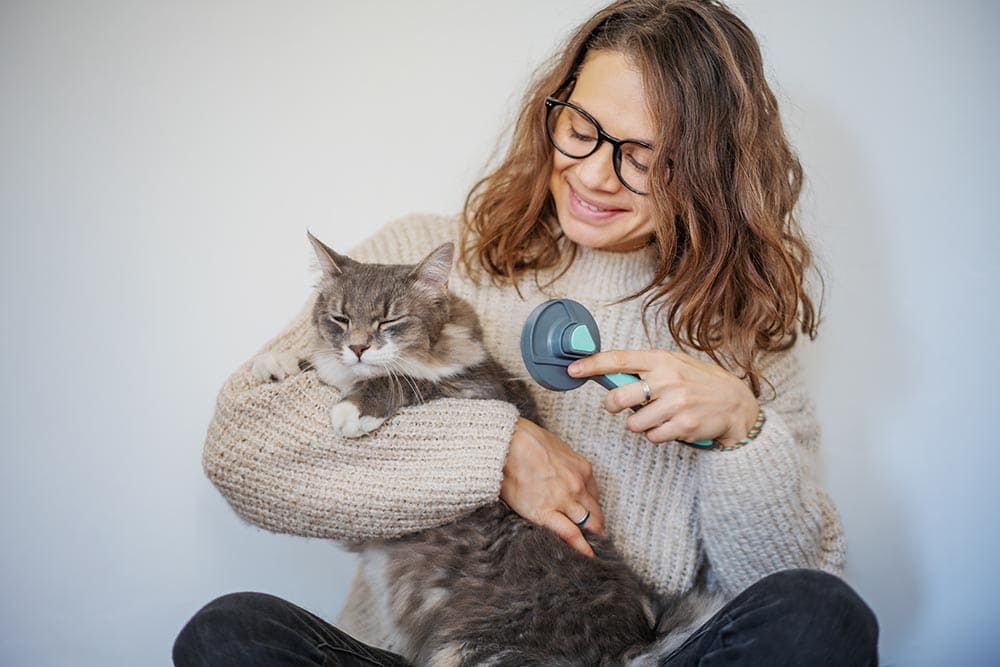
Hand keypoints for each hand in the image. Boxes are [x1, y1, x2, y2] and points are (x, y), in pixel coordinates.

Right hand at [500, 418, 604, 556]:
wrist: (508, 443)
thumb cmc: (527, 441)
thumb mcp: (557, 447)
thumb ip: (565, 464)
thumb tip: (563, 474)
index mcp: (582, 469)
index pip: (594, 496)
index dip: (593, 509)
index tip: (591, 518)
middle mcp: (578, 485)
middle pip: (595, 513)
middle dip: (598, 528)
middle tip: (598, 541)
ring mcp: (564, 500)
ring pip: (588, 525)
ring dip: (593, 540)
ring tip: (594, 553)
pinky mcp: (546, 512)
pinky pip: (571, 535)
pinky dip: (582, 549)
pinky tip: (588, 558)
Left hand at [568, 350, 758, 447]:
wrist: (735, 404)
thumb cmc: (699, 382)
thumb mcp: (675, 364)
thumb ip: (646, 368)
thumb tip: (609, 374)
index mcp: (661, 359)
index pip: (618, 359)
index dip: (592, 365)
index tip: (573, 369)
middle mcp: (667, 379)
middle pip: (617, 398)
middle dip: (614, 406)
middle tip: (624, 406)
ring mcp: (675, 402)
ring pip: (633, 423)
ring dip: (641, 424)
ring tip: (659, 416)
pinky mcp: (682, 425)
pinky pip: (651, 437)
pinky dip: (656, 435)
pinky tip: (671, 426)